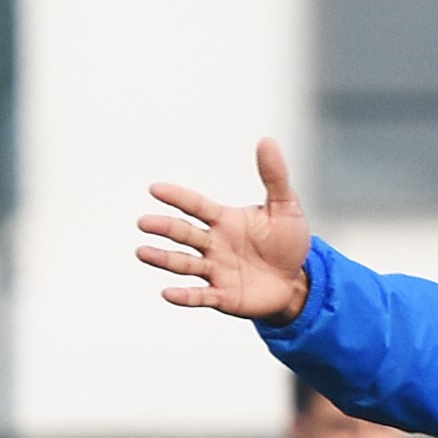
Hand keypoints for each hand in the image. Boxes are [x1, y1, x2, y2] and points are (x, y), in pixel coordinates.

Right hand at [141, 141, 313, 324]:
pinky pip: (200, 296)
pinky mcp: (223, 296)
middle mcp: (214, 244)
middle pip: (184, 234)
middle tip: (143, 223)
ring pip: (184, 264)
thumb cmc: (288, 241)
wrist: (296, 280)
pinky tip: (167, 293)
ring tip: (142, 252)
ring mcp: (216, 270)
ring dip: (163, 259)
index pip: (196, 205)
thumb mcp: (286, 207)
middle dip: (164, 228)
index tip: (155, 188)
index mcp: (225, 220)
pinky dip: (184, 296)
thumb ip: (274, 176)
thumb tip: (267, 140)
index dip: (177, 197)